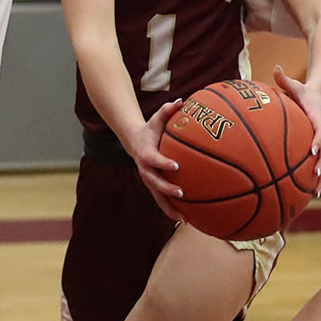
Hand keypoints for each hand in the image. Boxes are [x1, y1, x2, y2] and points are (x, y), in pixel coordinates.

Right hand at [126, 98, 185, 220]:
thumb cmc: (151, 129)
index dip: (163, 163)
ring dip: (169, 208)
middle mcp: (145, 170)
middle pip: (154, 183)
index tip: (176, 166)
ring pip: (157, 197)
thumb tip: (180, 101)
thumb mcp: (157, 119)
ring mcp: (149, 180)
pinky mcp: (153, 187)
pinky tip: (186, 219)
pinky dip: (172, 210)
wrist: (135, 142)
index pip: (154, 160)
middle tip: (181, 192)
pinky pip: (162, 201)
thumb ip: (167, 110)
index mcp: (146, 154)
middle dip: (167, 189)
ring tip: (184, 218)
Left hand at [273, 64, 320, 194]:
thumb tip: (275, 68)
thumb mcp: (295, 85)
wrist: (320, 96)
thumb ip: (284, 79)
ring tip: (315, 192)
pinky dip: (318, 178)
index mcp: (318, 117)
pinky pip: (320, 164)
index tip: (312, 150)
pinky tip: (311, 193)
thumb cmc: (303, 92)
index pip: (320, 129)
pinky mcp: (320, 147)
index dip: (318, 139)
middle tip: (315, 175)